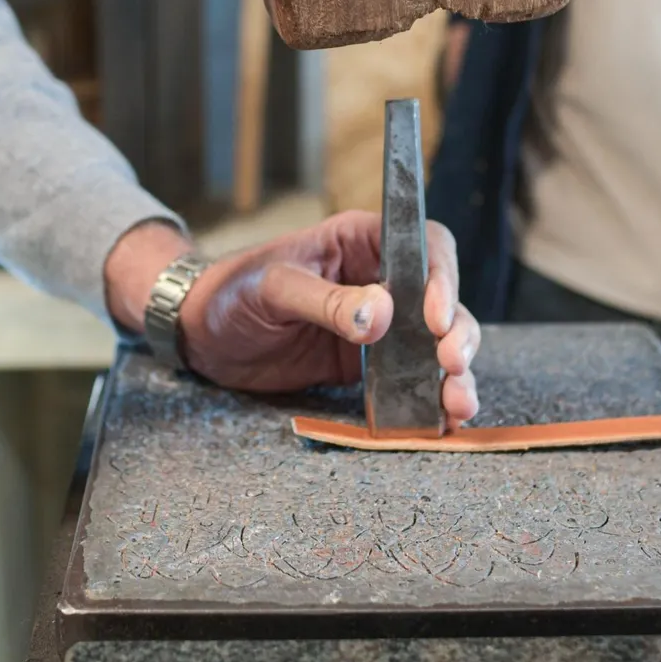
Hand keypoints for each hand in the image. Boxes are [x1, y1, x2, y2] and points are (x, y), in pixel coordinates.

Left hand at [103, 213, 480, 426]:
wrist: (202, 334)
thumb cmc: (232, 292)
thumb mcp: (274, 289)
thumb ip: (326, 302)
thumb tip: (381, 315)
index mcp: (360, 241)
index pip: (423, 245)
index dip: (442, 278)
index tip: (437, 318)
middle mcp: (381, 279)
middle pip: (442, 299)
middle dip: (457, 333)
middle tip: (451, 365)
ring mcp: (381, 326)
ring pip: (436, 344)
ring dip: (455, 373)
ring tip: (458, 404)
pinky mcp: (369, 366)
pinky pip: (410, 379)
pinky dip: (430, 399)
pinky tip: (443, 420)